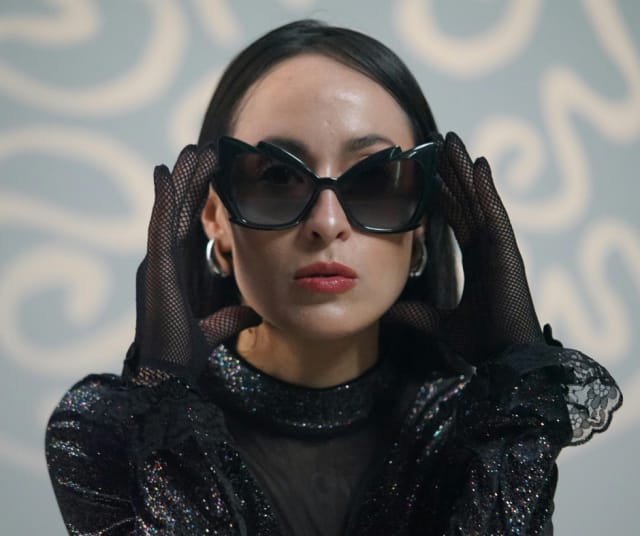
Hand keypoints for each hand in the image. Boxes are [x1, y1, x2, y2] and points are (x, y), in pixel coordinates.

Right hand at [126, 145, 259, 382]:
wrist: (169, 375)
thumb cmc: (187, 350)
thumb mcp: (220, 322)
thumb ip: (234, 312)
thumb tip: (256, 308)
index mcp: (181, 270)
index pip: (194, 225)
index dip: (203, 198)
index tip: (216, 173)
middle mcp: (166, 261)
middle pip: (182, 211)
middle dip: (192, 180)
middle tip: (204, 149)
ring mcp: (157, 262)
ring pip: (170, 211)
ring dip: (179, 179)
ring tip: (189, 150)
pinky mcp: (153, 268)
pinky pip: (159, 226)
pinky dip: (161, 199)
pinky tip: (163, 172)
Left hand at [387, 132, 541, 364]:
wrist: (503, 362)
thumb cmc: (480, 344)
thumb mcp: (437, 323)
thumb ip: (414, 315)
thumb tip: (386, 313)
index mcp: (476, 260)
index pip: (457, 218)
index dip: (445, 194)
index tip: (430, 172)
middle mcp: (488, 247)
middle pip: (467, 201)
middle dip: (453, 172)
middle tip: (439, 143)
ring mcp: (498, 247)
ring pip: (479, 199)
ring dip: (466, 170)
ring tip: (452, 142)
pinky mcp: (506, 251)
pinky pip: (494, 213)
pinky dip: (487, 188)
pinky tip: (478, 164)